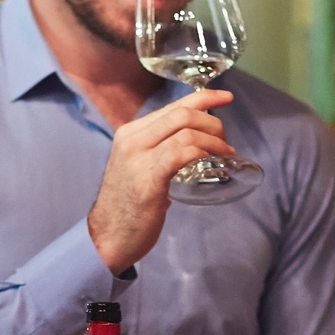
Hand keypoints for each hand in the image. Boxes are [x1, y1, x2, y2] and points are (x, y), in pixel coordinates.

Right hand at [88, 91, 236, 272]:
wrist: (107, 237)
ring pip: (185, 131)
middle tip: (226, 140)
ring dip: (214, 140)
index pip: (172, 106)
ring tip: (226, 153)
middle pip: (181, 113)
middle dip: (213, 122)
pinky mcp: (148, 178)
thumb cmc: (128, 207)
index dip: (203, 97)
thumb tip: (191, 145)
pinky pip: (182, 153)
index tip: (226, 97)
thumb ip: (158, 152)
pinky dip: (204, 152)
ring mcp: (138, 157)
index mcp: (130, 133)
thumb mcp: (140, 168)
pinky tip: (215, 161)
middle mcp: (132, 139)